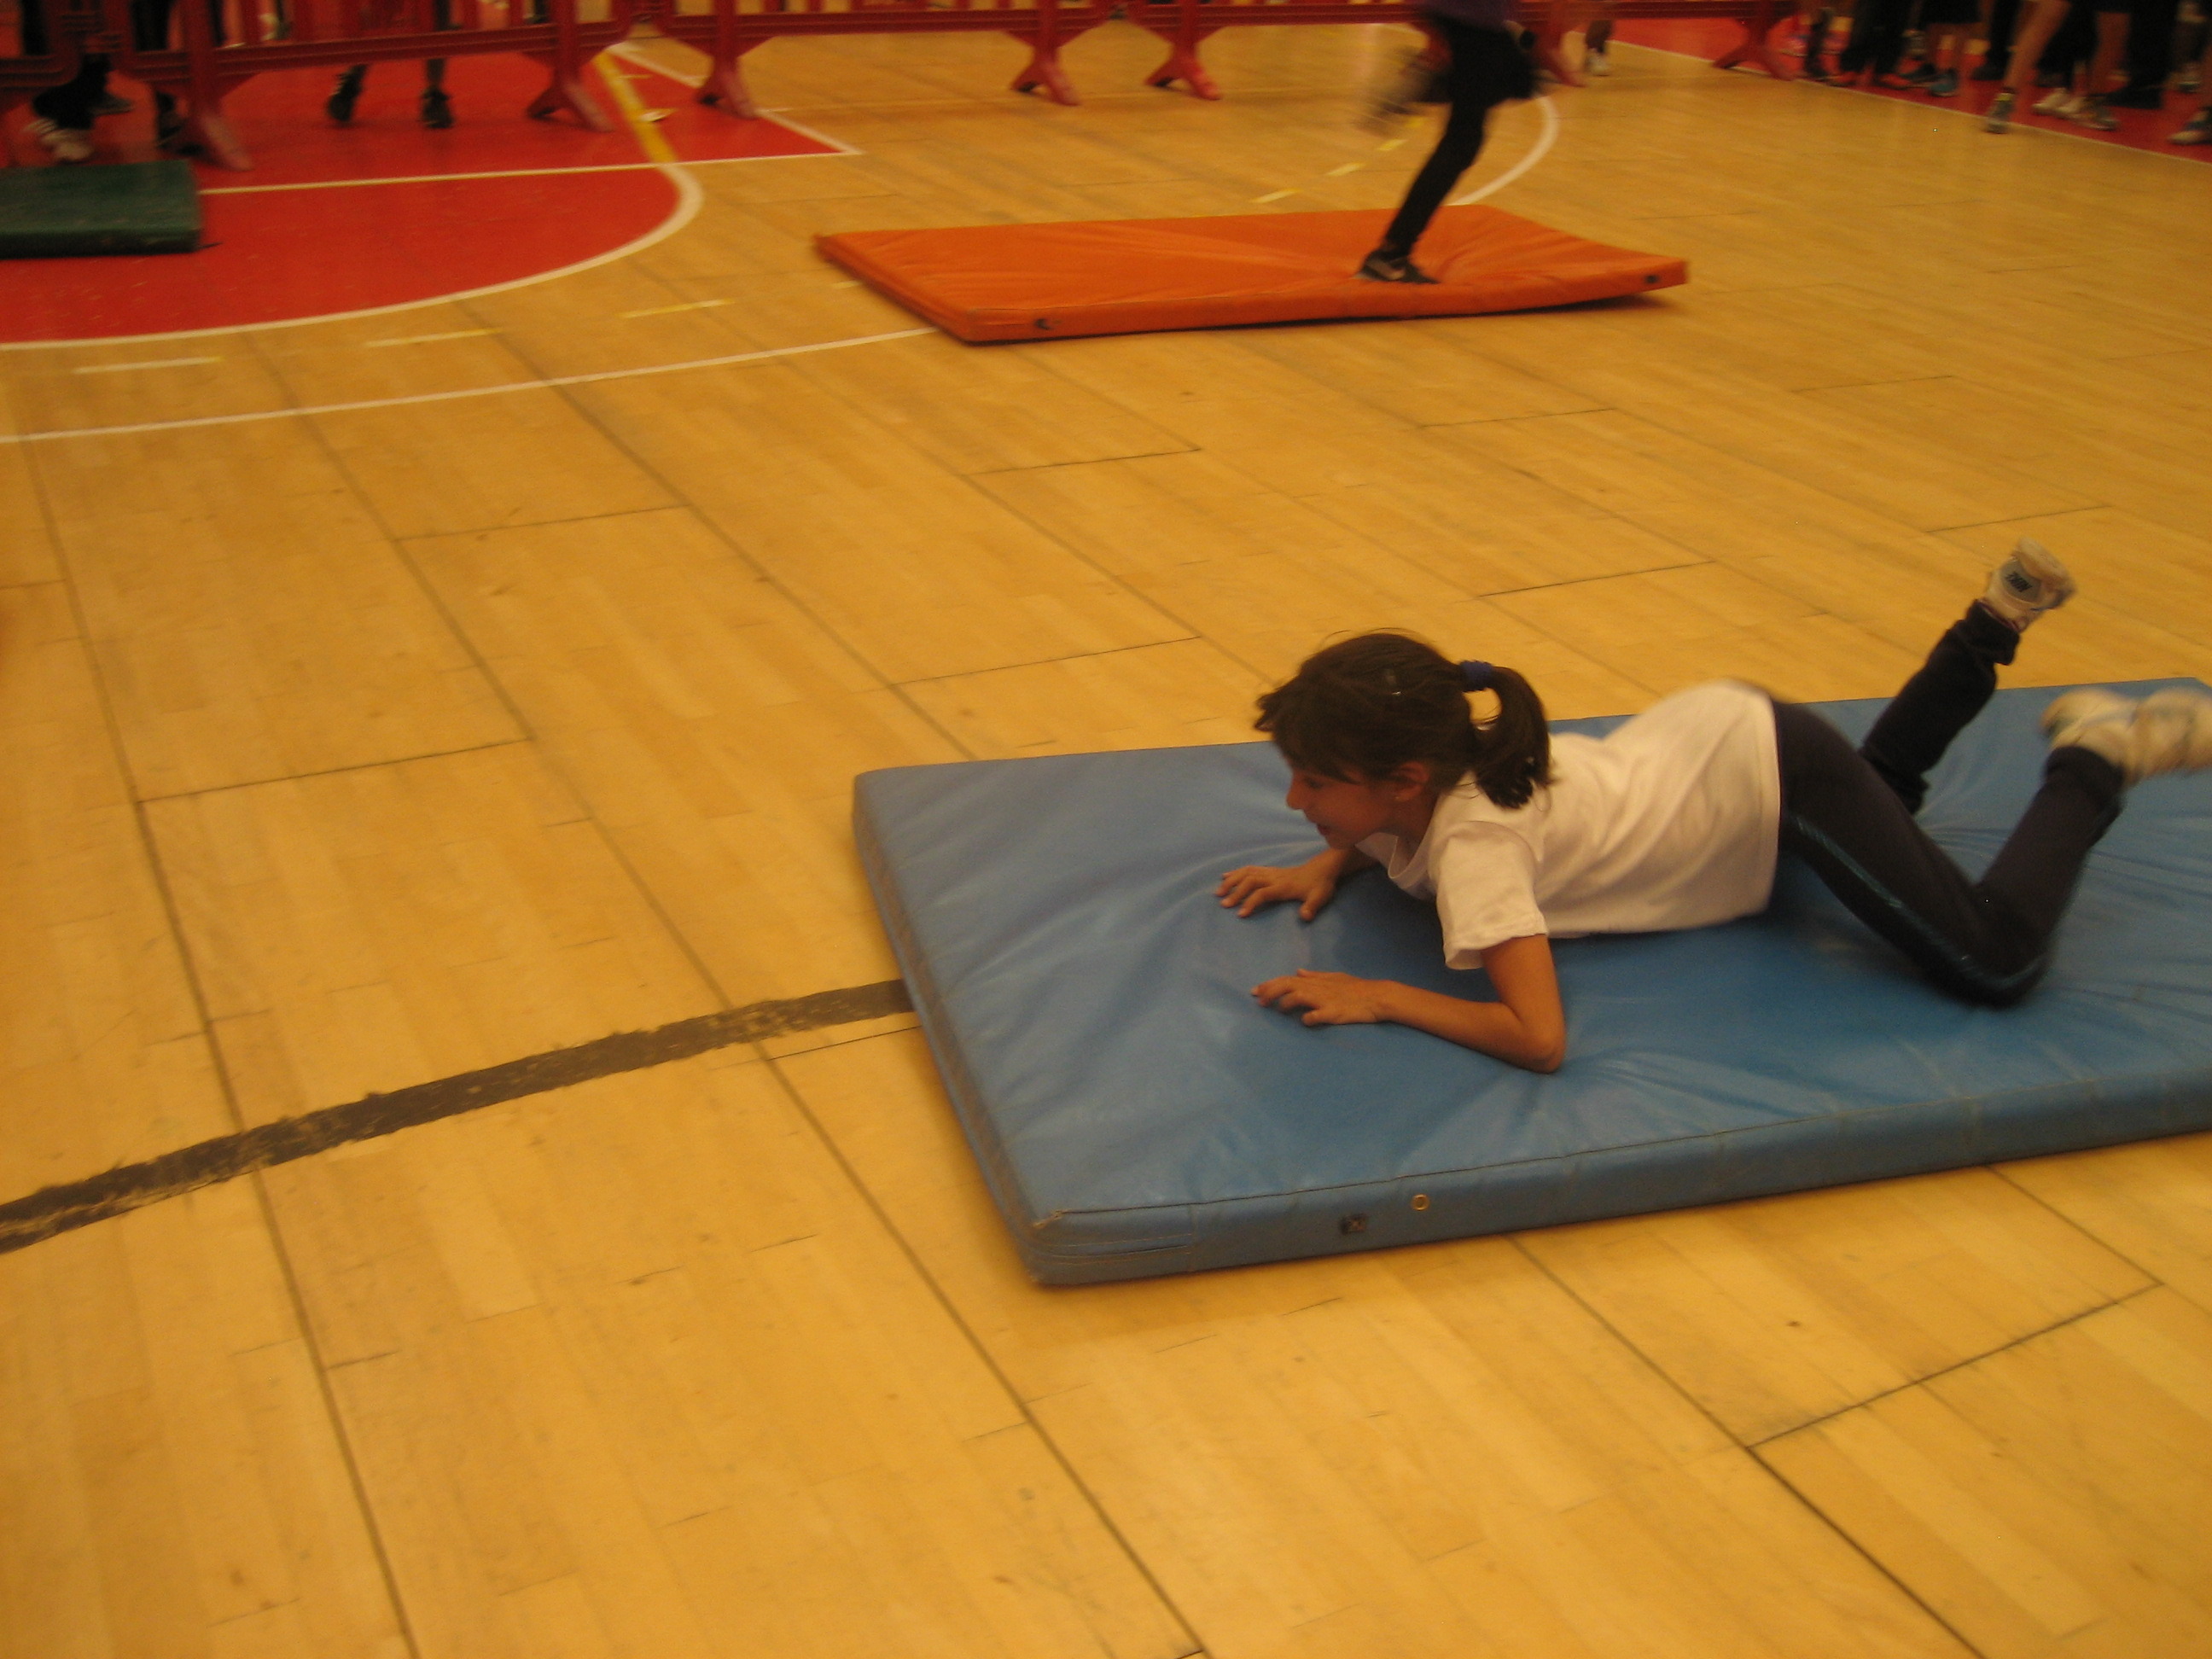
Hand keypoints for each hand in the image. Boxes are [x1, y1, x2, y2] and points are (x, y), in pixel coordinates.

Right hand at [1218, 860, 1337, 919]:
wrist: (1322, 869)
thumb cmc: (1320, 886)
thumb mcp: (1320, 897)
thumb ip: (1312, 907)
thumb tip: (1304, 917)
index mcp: (1284, 886)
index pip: (1263, 893)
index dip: (1251, 902)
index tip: (1241, 914)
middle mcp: (1274, 877)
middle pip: (1250, 881)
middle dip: (1236, 892)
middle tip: (1223, 904)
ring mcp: (1271, 872)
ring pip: (1247, 873)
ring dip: (1232, 881)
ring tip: (1219, 892)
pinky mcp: (1270, 871)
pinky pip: (1250, 869)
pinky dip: (1236, 873)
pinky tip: (1226, 877)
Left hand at [1252, 969, 1394, 1025]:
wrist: (1377, 996)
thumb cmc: (1356, 988)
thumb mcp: (1334, 978)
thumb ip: (1315, 975)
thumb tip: (1298, 971)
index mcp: (1316, 981)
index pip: (1287, 979)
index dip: (1269, 985)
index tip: (1255, 991)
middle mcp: (1317, 988)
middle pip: (1288, 985)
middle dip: (1270, 992)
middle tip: (1260, 1002)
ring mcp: (1326, 1000)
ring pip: (1299, 997)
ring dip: (1285, 1004)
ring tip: (1279, 1011)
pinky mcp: (1335, 1013)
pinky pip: (1318, 1015)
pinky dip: (1309, 1018)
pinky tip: (1306, 1021)